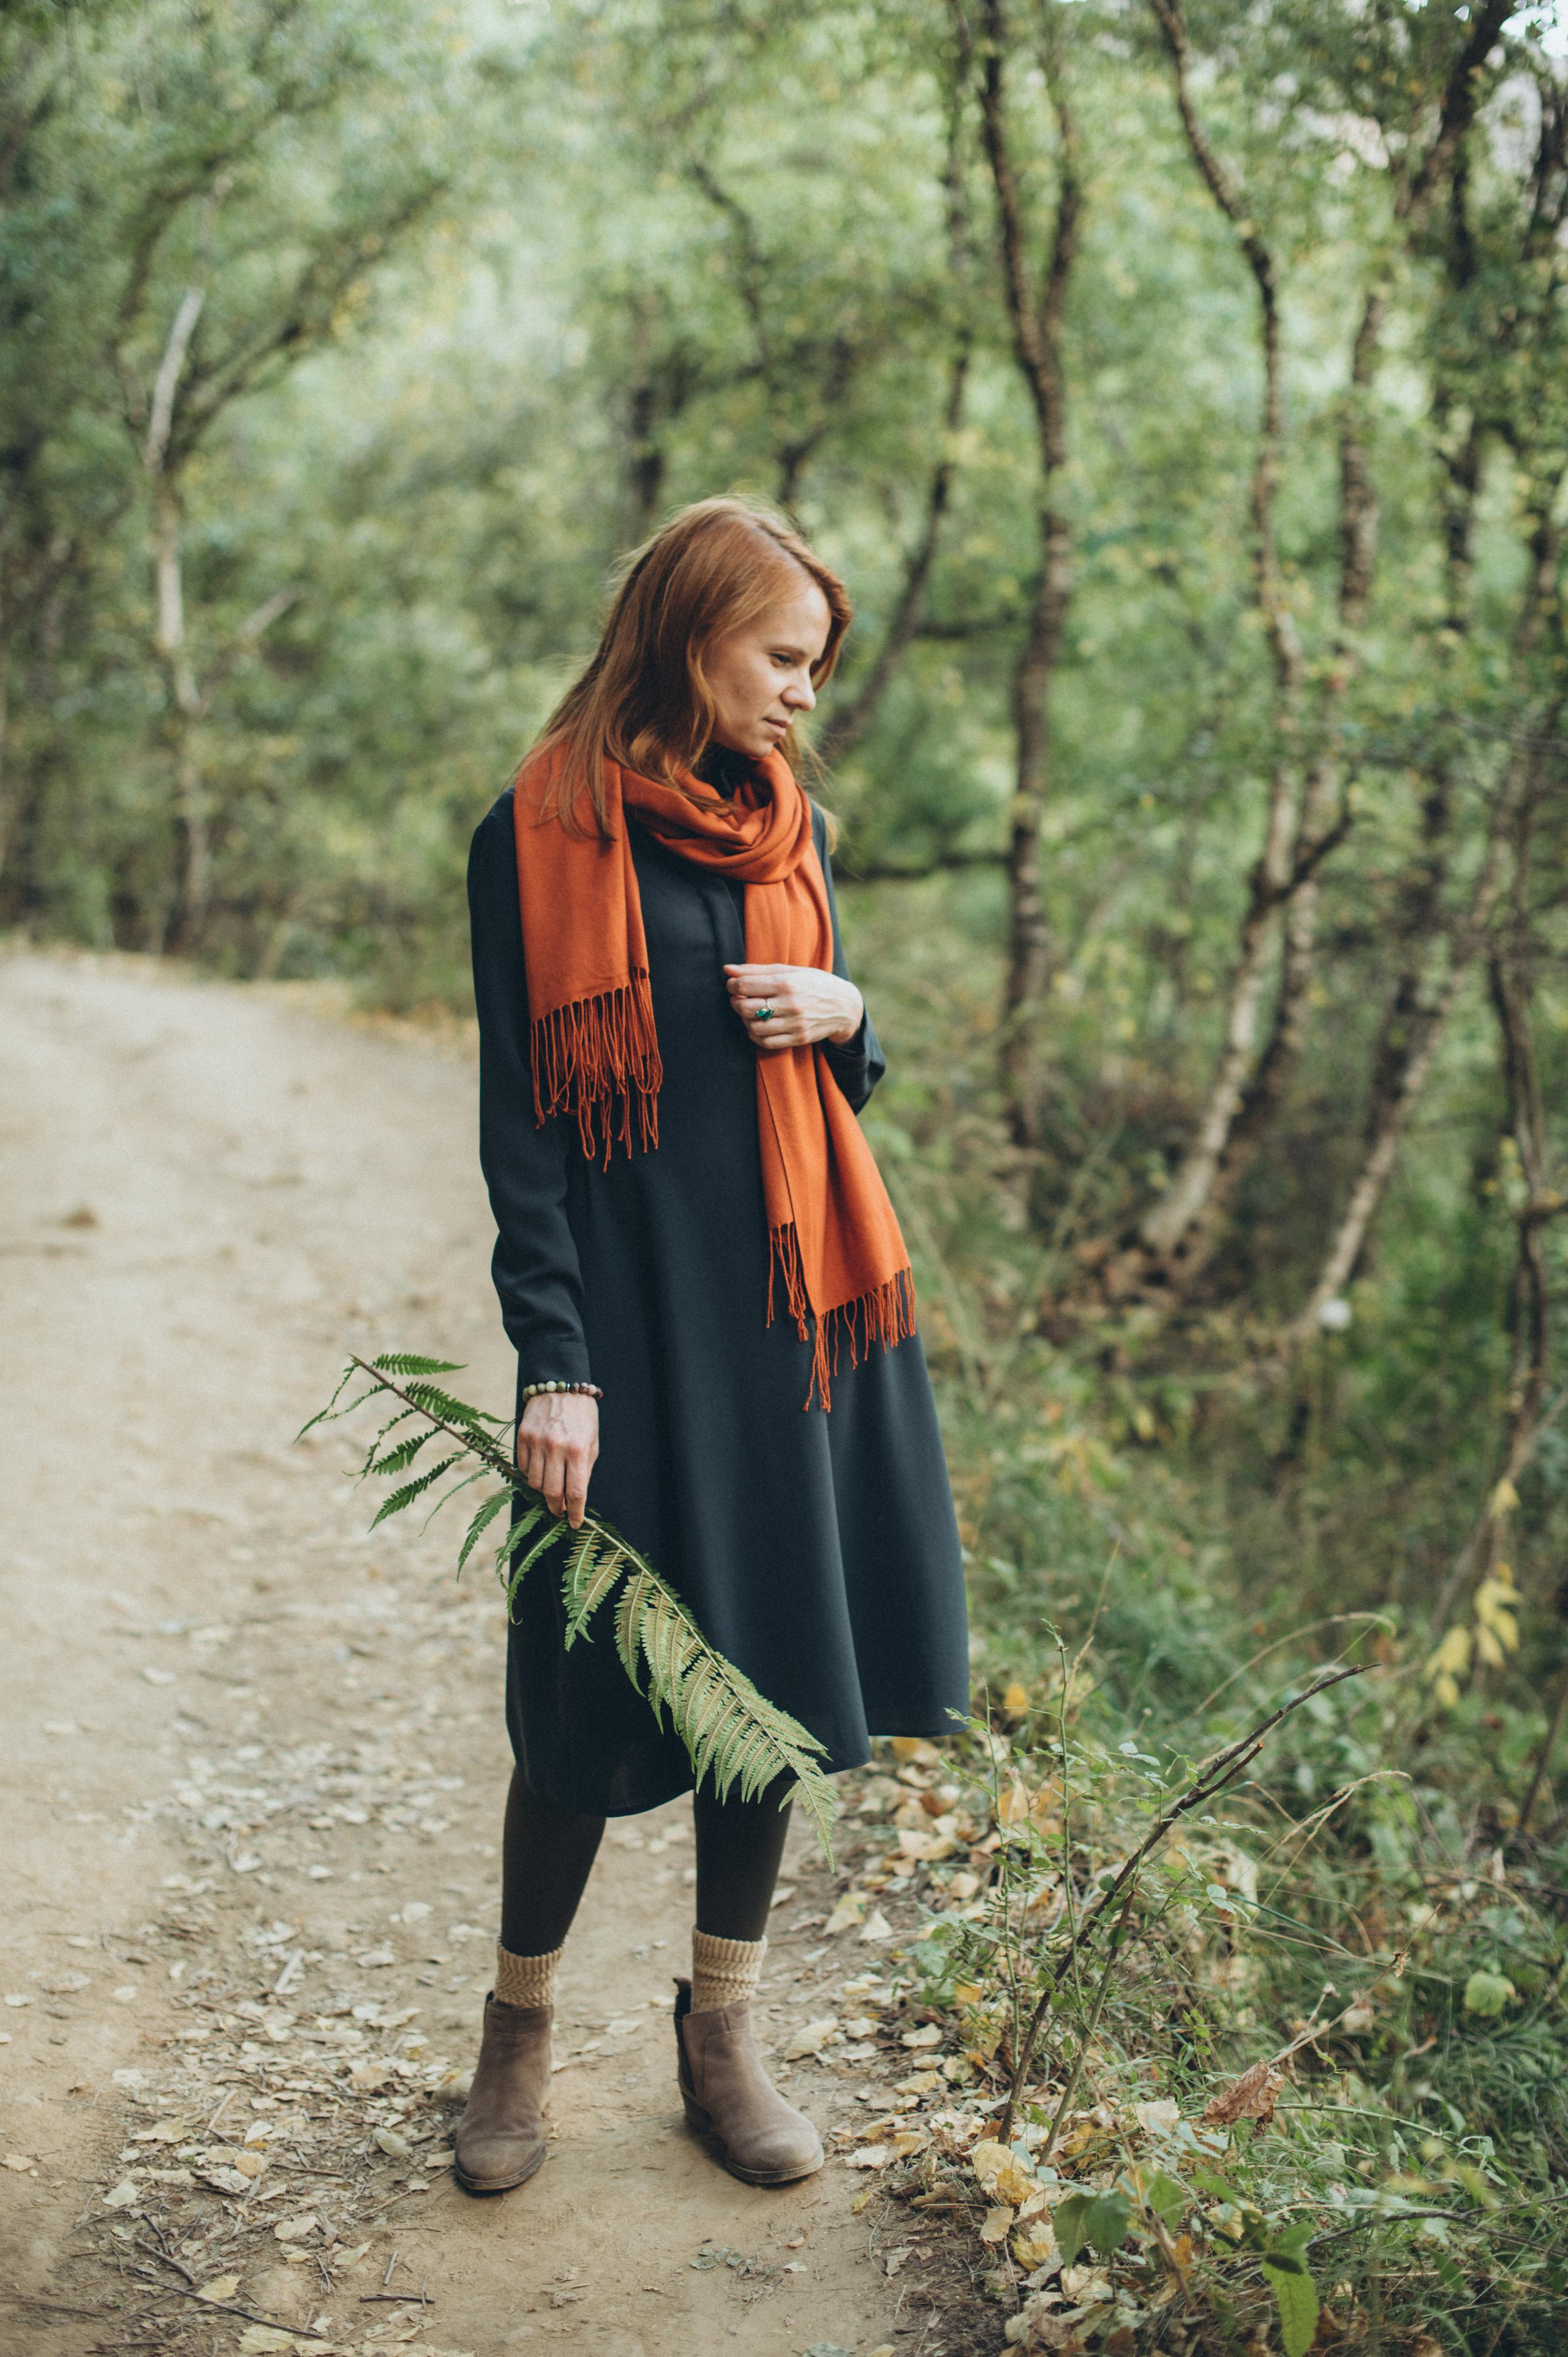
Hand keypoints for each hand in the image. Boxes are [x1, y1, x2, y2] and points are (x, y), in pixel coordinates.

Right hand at [516, 1391, 598, 1527]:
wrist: (561, 1384)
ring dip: (543, 1490)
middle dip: (556, 1506)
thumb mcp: (592, 1442)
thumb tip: (575, 1497)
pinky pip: (523, 1467)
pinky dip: (531, 1474)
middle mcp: (555, 1448)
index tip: (573, 1522)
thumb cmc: (582, 1416)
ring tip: (551, 1484)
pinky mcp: (523, 1437)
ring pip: (534, 1482)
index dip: (574, 1512)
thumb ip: (584, 1470)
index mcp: (577, 1450)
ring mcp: (536, 1442)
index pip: (575, 1491)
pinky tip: (540, 1468)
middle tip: (560, 1510)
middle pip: (551, 1492)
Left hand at [724, 962, 863, 1051]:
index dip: (732, 985)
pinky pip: (766, 1042)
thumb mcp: (789, 970)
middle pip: (746, 1008)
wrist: (844, 1005)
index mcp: (786, 982)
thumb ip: (756, 970)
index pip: (744, 986)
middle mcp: (790, 1004)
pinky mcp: (798, 1038)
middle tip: (739, 999)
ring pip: (754, 1027)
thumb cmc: (814, 983)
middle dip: (736, 1003)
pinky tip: (758, 1026)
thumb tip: (727, 969)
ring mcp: (794, 1023)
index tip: (733, 985)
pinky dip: (756, 1035)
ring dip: (745, 1020)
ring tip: (750, 1013)